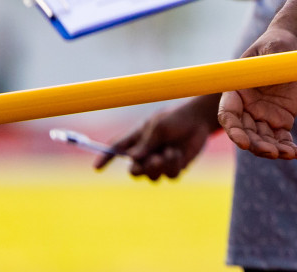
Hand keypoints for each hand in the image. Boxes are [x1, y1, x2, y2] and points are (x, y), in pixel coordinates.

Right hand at [95, 97, 215, 179]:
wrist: (199, 119)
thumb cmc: (176, 118)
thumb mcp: (160, 126)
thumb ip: (147, 143)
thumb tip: (132, 159)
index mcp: (137, 139)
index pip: (117, 149)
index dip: (105, 159)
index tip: (96, 168)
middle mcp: (146, 153)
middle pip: (134, 172)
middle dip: (140, 169)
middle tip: (153, 159)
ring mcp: (160, 162)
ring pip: (152, 177)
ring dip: (160, 166)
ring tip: (170, 151)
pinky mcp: (175, 167)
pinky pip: (170, 176)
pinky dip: (174, 166)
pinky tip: (178, 154)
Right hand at [217, 27, 296, 159]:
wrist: (292, 50)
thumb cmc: (277, 44)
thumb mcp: (274, 46)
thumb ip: (271, 55)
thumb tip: (274, 60)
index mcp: (236, 91)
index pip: (228, 115)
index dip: (233, 130)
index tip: (242, 141)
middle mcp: (246, 108)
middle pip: (245, 133)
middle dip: (256, 145)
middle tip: (271, 152)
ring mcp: (262, 117)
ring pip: (263, 140)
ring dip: (273, 151)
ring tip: (289, 154)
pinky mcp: (280, 121)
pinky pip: (282, 140)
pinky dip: (290, 149)